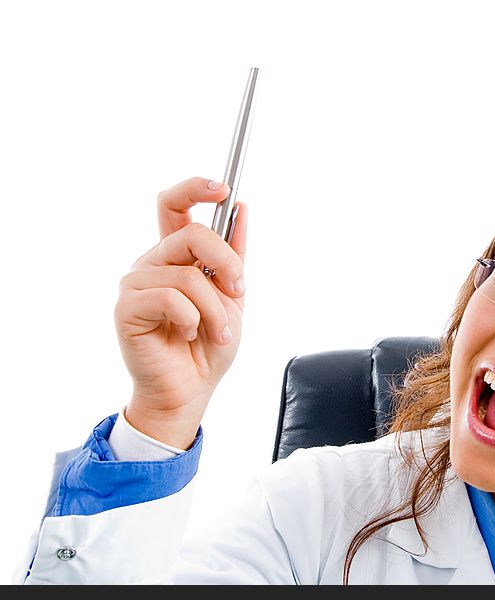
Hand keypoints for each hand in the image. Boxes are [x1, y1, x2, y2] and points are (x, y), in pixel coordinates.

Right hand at [114, 177, 247, 448]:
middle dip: (227, 263)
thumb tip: (241, 208)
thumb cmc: (207, 346)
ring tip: (217, 333)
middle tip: (239, 290)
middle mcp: (152, 262)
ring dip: (215, 310)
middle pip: (192, 234)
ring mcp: (136, 283)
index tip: (224, 188)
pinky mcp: (127, 308)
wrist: (191, 389)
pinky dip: (193, 320)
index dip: (196, 189)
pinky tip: (187, 334)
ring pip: (189, 275)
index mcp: (175, 255)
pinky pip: (171, 299)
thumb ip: (234, 255)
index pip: (175, 206)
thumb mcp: (233, 297)